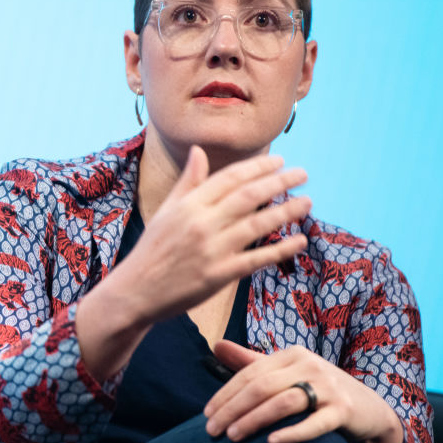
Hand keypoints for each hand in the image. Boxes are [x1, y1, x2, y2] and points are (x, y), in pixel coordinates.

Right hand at [76, 146, 309, 381]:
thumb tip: (199, 151)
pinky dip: (280, 249)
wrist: (136, 291)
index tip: (280, 160)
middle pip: (248, 196)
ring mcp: (211, 249)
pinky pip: (256, 259)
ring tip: (307, 202)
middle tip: (302, 174)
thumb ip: (188, 182)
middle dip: (279, 182)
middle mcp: (201, 223)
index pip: (229, 178)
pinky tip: (299, 241)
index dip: (257, 167)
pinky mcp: (219, 275)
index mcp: (188, 204)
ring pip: (257, 224)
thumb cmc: (152, 249)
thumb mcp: (167, 211)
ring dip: (286, 212)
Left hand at [203, 341, 403, 442]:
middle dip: (232, 409)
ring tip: (232, 437)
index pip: (249, 373)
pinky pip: (315, 423)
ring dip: (254, 420)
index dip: (225, 394)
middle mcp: (309, 365)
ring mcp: (328, 387)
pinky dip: (293, 433)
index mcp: (291, 355)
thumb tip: (216, 344)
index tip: (206, 415)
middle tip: (211, 431)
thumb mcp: (287, 372)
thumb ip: (251, 361)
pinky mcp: (344, 411)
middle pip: (261, 386)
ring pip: (284, 402)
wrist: (369, 409)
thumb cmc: (319, 390)